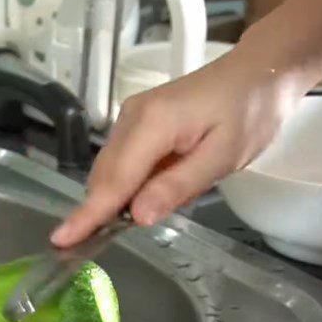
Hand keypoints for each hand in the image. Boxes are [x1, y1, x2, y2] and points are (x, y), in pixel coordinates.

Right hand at [51, 44, 309, 246]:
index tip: (61, 239)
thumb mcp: (222, 157)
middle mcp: (131, 118)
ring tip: (130, 222)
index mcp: (152, 124)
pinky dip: (126, 186)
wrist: (260, 72)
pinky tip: (145, 197)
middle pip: (105, 178)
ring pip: (110, 172)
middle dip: (97, 213)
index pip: (114, 181)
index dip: (88, 214)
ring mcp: (131, 118)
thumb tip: (137, 216)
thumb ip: (176, 186)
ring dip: (115, 201)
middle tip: (88, 249)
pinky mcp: (137, 122)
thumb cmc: (250, 113)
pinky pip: (121, 163)